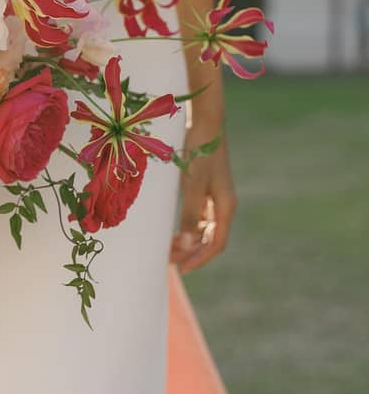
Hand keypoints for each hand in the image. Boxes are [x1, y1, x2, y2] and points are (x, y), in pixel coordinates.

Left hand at [170, 127, 236, 271]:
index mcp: (226, 206)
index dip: (199, 259)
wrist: (205, 124)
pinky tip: (174, 230)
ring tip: (168, 248)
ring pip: (205, 229)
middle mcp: (224, 204)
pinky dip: (189, 227)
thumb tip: (188, 246)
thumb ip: (191, 216)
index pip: (215, 243)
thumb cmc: (199, 153)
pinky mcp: (207, 188)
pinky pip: (200, 216)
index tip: (181, 269)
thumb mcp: (193, 186)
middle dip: (192, 253)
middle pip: (210, 239)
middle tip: (169, 261)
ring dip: (189, 241)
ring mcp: (217, 196)